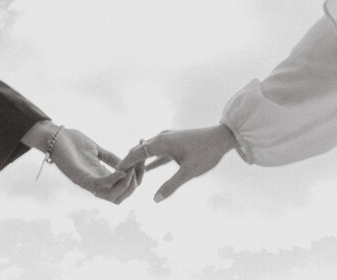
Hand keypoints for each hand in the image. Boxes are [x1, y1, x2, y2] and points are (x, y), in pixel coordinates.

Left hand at [45, 127, 139, 203]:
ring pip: (112, 196)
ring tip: (132, 172)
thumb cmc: (72, 142)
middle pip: (120, 198)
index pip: (123, 188)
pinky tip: (122, 171)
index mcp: (100, 177)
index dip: (136, 178)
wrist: (54, 136)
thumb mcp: (96, 149)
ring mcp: (87, 182)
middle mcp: (95, 184)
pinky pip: (101, 185)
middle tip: (140, 170)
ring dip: (126, 186)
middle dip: (134, 186)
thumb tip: (127, 163)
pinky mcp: (80, 178)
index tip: (143, 164)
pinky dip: (114, 180)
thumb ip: (110, 158)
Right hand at [117, 125, 237, 201]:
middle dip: (130, 163)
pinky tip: (147, 169)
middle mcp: (162, 138)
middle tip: (120, 178)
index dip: (125, 163)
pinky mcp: (175, 142)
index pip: (137, 153)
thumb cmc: (206, 153)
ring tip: (131, 175)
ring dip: (140, 162)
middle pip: (140, 150)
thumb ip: (171, 185)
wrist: (222, 138)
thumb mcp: (188, 172)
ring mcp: (168, 139)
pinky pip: (158, 152)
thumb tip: (155, 199)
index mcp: (162, 142)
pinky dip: (151, 160)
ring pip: (148, 151)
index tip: (115, 173)